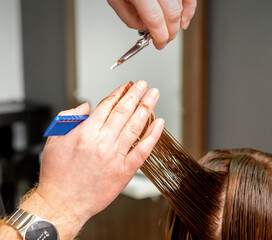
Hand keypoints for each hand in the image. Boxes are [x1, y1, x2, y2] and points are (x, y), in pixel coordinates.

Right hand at [36, 81, 163, 223]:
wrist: (63, 204)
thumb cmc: (57, 175)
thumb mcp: (53, 141)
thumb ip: (68, 119)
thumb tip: (86, 107)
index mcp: (85, 133)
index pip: (107, 106)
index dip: (119, 93)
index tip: (126, 86)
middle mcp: (102, 142)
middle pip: (124, 111)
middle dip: (135, 94)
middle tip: (143, 84)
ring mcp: (115, 157)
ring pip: (135, 126)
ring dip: (146, 108)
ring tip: (153, 95)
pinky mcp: (125, 171)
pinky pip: (143, 150)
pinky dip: (153, 136)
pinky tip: (159, 124)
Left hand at [108, 0, 196, 48]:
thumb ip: (129, 18)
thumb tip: (146, 29)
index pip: (155, 19)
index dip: (159, 36)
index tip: (159, 44)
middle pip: (171, 15)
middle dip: (170, 33)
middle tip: (165, 40)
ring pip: (181, 7)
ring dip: (179, 22)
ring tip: (172, 29)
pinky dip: (189, 8)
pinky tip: (184, 18)